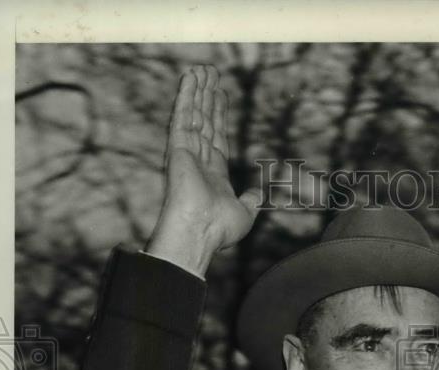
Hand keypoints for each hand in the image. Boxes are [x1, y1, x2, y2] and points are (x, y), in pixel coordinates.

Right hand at [146, 64, 261, 276]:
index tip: (220, 95)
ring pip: (193, 114)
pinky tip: (189, 78)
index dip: (218, 115)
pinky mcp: (177, 148)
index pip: (216, 136)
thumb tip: (260, 194)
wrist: (200, 232)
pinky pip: (182, 116)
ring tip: (201, 68)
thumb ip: (252, 200)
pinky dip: (185, 96)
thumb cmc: (220, 229)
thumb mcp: (245, 213)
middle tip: (210, 73)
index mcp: (213, 173)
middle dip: (207, 96)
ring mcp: (186, 153)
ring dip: (196, 90)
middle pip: (204, 120)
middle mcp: (198, 160)